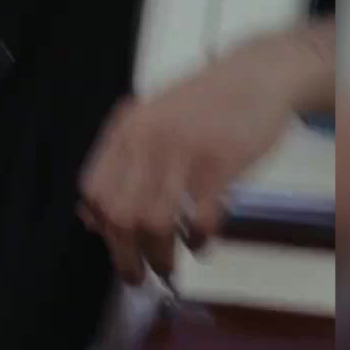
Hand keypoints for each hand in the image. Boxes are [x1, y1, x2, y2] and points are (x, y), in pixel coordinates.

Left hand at [79, 24, 331, 283]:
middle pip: (120, 214)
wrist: (259, 74)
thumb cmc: (204, 105)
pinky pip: (200, 217)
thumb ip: (121, 164)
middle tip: (137, 276)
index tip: (116, 246)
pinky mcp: (221, 163)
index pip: (94, 191)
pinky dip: (198, 240)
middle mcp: (147, 140)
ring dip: (160, 255)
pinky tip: (200, 243)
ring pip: (154, 222)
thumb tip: (90, 220)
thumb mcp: (152, 123)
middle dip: (125, 255)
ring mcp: (184, 151)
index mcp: (126, 132)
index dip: (101, 226)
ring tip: (167, 267)